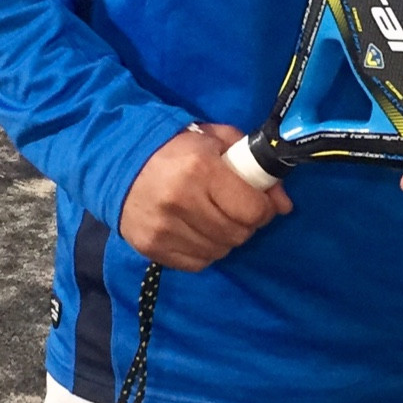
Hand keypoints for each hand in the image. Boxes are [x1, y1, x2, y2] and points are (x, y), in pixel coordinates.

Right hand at [120, 123, 292, 269]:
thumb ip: (253, 165)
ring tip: (215, 217)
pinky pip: (197, 263)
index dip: (263, 208)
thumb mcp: (216, 140)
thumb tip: (284, 204)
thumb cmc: (174, 147)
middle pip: (238, 234)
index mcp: (200, 169)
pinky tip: (198, 231)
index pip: (252, 210)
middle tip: (237, 208)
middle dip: (246, 223)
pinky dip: (206, 250)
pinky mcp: (152, 248)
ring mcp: (164, 229)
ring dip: (226, 237)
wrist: (118, 161)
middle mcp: (181, 202)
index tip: (259, 201)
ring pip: (220, 251)